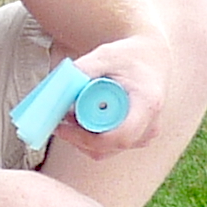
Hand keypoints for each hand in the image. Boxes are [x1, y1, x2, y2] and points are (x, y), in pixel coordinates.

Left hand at [51, 33, 170, 158]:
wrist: (150, 59)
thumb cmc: (128, 56)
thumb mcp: (105, 55)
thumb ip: (83, 69)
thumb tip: (56, 86)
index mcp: (147, 104)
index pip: (121, 136)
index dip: (88, 137)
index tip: (64, 124)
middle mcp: (149, 126)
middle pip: (106, 147)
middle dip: (76, 135)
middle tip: (58, 115)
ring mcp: (143, 136)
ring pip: (103, 151)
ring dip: (79, 137)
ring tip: (67, 113)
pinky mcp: (134, 140)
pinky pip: (105, 148)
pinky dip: (86, 137)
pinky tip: (76, 119)